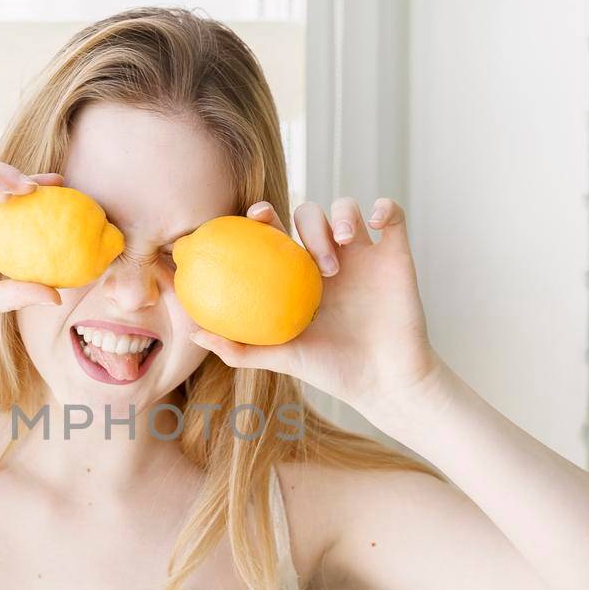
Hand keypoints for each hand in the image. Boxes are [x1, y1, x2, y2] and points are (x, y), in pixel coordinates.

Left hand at [188, 196, 442, 414]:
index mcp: (297, 277)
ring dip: (342, 216)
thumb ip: (239, 348)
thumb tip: (193, 334)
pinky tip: (375, 225)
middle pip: (309, 215)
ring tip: (342, 246)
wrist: (384, 382)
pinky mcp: (396, 255)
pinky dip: (386, 207)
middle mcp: (328, 260)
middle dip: (307, 224)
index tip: (257, 216)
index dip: (263, 215)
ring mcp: (363, 255)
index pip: (276, 233)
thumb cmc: (331, 371)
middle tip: (310, 255)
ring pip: (347, 208)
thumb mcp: (281, 359)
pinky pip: (392, 215)